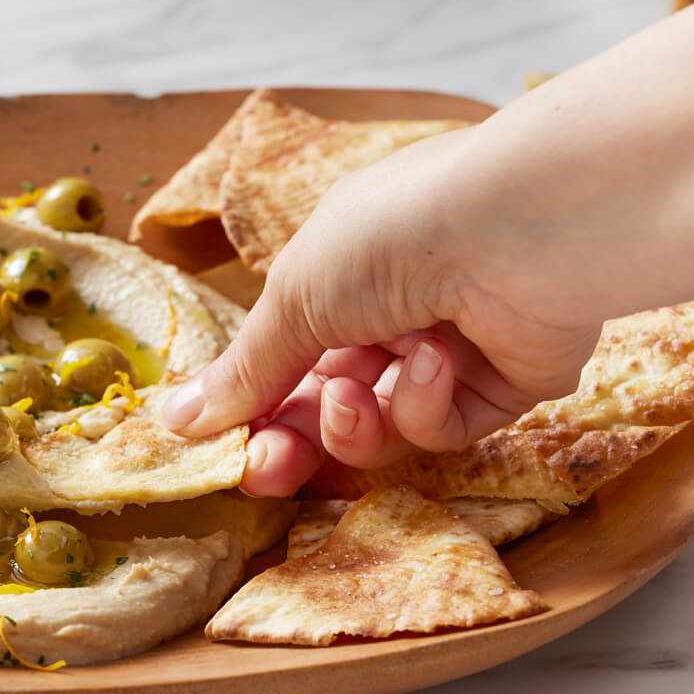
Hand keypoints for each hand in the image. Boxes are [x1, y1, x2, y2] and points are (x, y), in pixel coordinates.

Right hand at [161, 129, 602, 496]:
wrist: (517, 225)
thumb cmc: (392, 234)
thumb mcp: (295, 297)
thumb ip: (245, 370)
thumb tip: (176, 421)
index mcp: (339, 271)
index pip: (285, 356)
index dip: (252, 403)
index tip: (221, 447)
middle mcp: (394, 310)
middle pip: (329, 405)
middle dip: (294, 438)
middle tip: (267, 468)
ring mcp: (451, 349)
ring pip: (382, 427)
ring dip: (357, 420)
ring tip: (356, 395)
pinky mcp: (504, 384)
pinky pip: (444, 425)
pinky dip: (427, 404)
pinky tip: (433, 363)